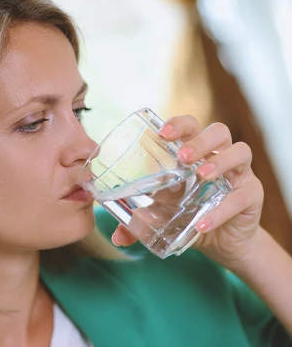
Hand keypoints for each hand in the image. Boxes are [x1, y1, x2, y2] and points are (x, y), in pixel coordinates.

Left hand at [112, 115, 263, 266]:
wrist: (222, 242)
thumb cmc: (190, 217)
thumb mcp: (164, 217)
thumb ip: (141, 223)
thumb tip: (116, 236)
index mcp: (196, 155)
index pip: (191, 127)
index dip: (179, 124)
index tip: (162, 133)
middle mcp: (219, 157)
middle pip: (219, 132)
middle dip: (200, 140)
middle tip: (183, 157)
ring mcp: (238, 174)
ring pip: (240, 151)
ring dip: (219, 161)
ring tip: (202, 175)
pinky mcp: (252, 195)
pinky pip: (242, 196)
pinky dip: (222, 209)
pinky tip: (203, 223)